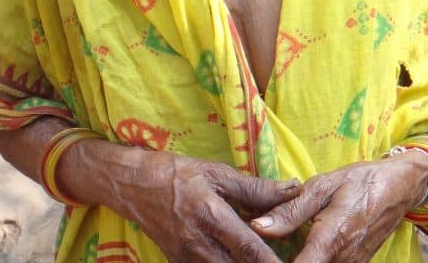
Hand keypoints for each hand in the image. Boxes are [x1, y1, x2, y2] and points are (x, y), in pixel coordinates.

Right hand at [63, 141, 301, 262]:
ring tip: (263, 255)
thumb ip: (256, 188)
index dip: (273, 262)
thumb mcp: (217, 173)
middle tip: (287, 258)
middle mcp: (198, 245)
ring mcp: (187, 259)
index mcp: (211, 216)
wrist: (133, 185)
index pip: (250, 250)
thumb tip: (293, 188)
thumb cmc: (178, 173)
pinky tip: (237, 255)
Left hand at [249, 153, 427, 261]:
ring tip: (282, 241)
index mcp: (332, 239)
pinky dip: (311, 257)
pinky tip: (302, 243)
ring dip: (297, 257)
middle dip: (282, 257)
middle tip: (267, 242)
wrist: (399, 188)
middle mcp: (343, 260)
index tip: (258, 256)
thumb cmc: (359, 181)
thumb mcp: (322, 186)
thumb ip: (290, 211)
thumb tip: (257, 226)